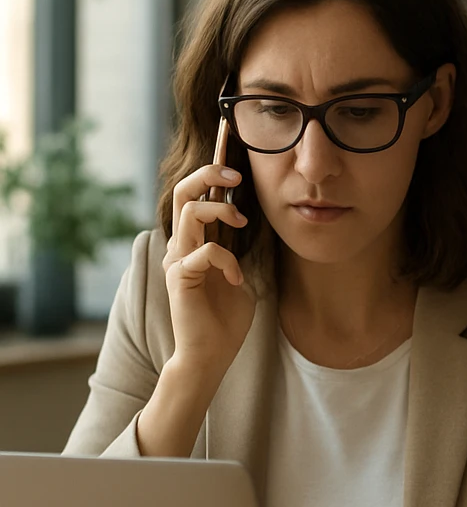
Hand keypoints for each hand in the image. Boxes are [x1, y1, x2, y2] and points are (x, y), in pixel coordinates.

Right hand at [162, 163, 254, 375]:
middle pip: (184, 193)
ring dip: (220, 210)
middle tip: (236, 174)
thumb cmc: (226, 318)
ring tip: (241, 222)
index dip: (208, 172)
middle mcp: (180, 247)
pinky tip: (237, 280)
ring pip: (190, 213)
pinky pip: (205, 251)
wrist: (212, 354)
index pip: (195, 197)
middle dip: (208, 174)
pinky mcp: (179, 277)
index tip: (229, 151)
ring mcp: (177, 261)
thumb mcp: (239, 273)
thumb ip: (237, 248)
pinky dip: (227, 260)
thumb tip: (250, 218)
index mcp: (194, 243)